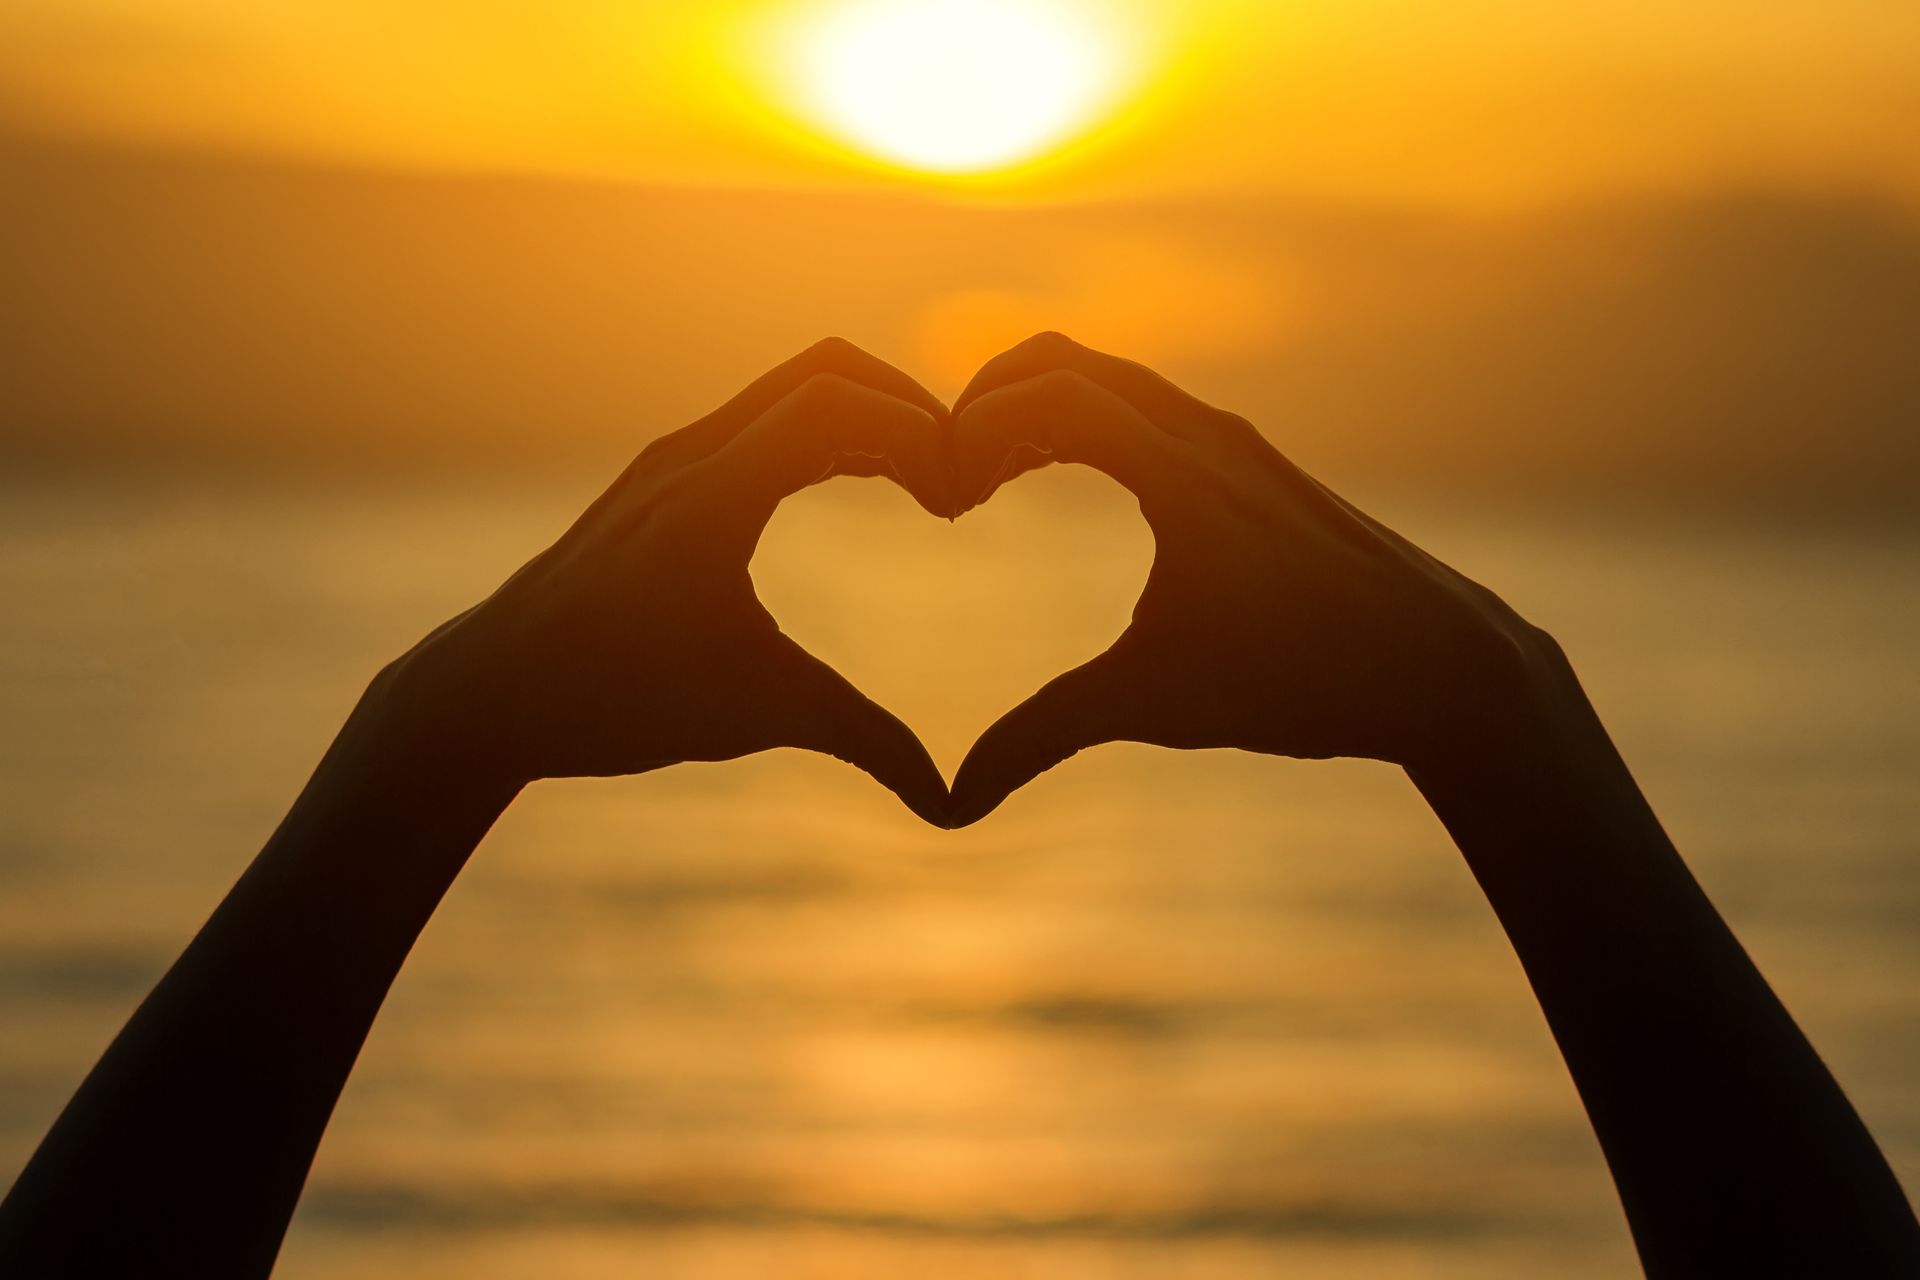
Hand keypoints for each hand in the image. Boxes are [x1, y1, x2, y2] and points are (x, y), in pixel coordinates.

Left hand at [372, 338, 951, 824]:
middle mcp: (690, 455)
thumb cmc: (613, 702)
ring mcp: (671, 459)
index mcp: (712, 495)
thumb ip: (863, 742)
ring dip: (868, 417)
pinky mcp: (661, 479)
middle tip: (959, 476)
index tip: (961, 497)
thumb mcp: (755, 714)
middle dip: (908, 408)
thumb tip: (952, 807)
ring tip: (926, 483)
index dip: (919, 433)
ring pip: (791, 389)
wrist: (485, 697)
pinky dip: (826, 432)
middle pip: (826, 370)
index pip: (838, 404)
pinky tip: (860, 483)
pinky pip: (762, 420)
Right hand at [945, 332, 1555, 824]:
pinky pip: (1151, 408)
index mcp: (1180, 473)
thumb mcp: (1157, 705)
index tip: (940, 496)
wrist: (1446, 667)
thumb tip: (950, 802)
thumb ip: (1043, 737)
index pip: (1048, 398)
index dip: (972, 430)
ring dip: (1038, 405)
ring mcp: (1237, 443)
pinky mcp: (1257, 465)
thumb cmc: (1305, 681)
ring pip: (1113, 378)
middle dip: (987, 397)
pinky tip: (1068, 481)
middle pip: (1065, 359)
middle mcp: (1208, 435)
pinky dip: (1089, 422)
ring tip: (988, 475)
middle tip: (943, 466)